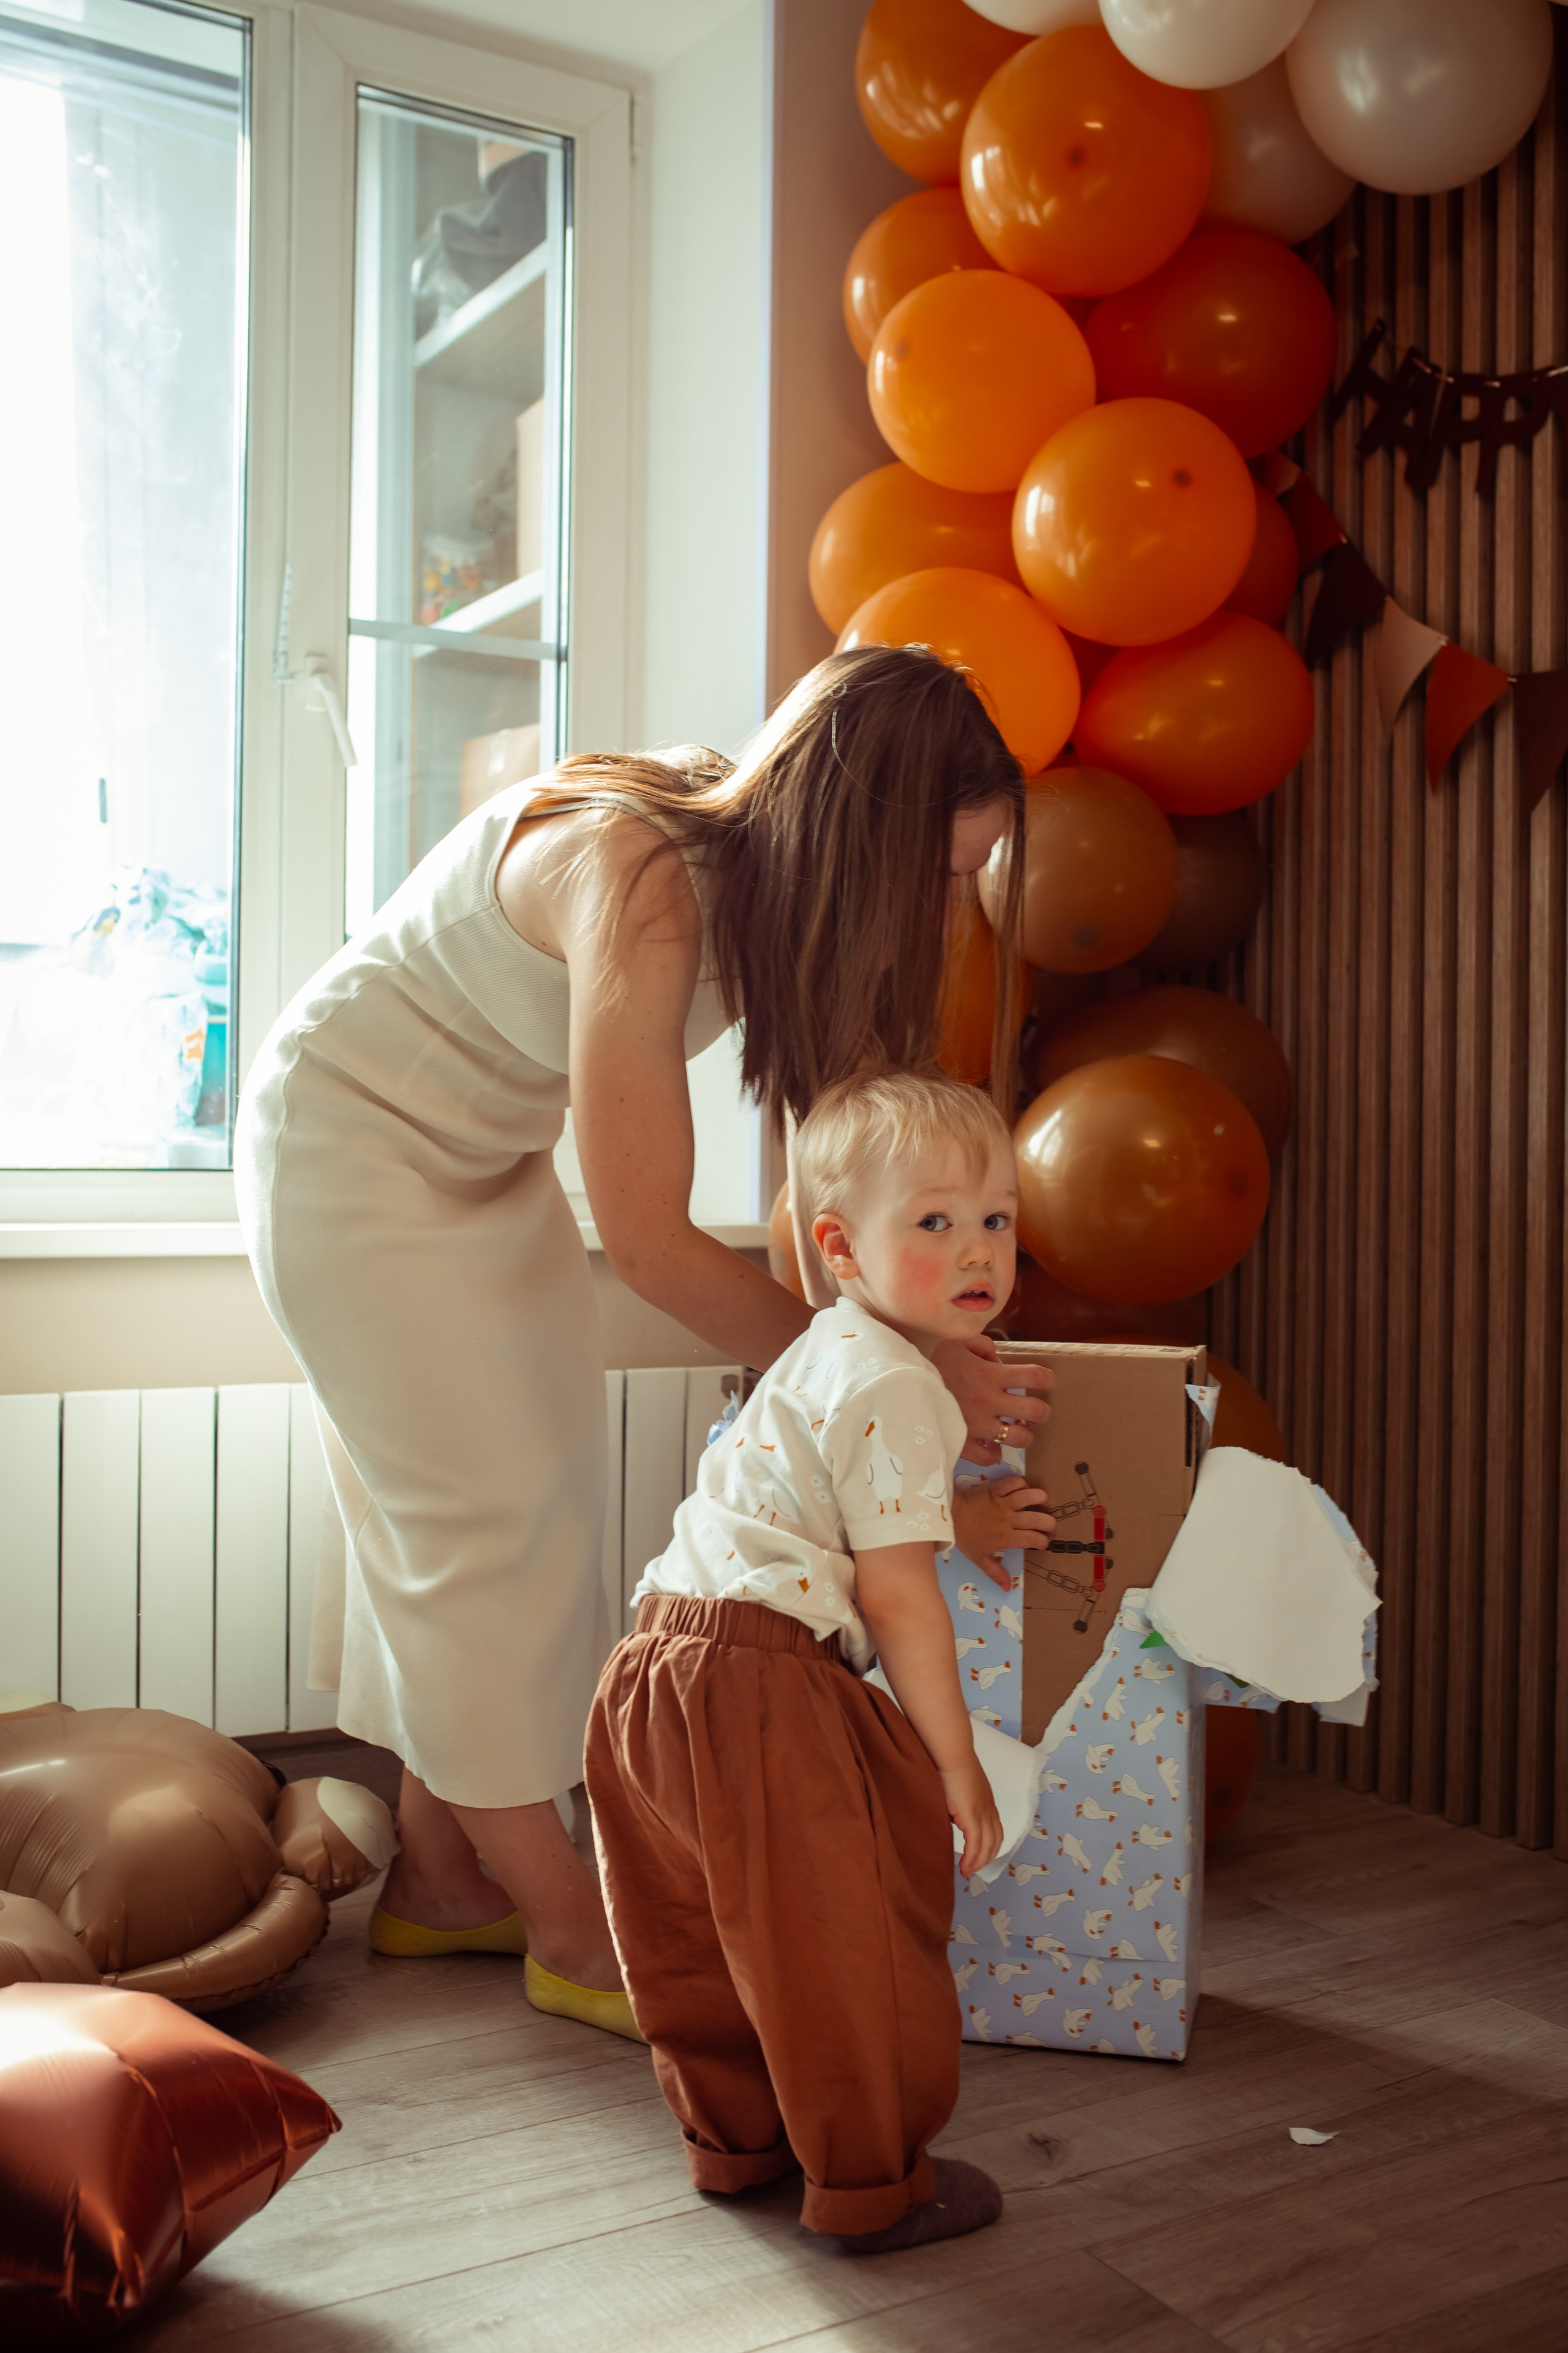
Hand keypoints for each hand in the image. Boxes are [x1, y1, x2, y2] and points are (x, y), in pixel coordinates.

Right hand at [931, 1336, 1052, 1465]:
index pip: (1034, 1376)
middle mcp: (990, 1402)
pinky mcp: (964, 1443)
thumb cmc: (928, 1362)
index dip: (1047, 1378)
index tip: (1046, 1381)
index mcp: (990, 1375)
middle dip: (1042, 1411)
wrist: (900, 1387)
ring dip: (1023, 1435)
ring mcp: (978, 1426)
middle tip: (1035, 1411)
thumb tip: (996, 1358)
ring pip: (1020, 1439)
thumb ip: (981, 1345)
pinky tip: (990, 1446)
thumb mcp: (955, 1342)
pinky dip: (994, 1453)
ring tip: (1015, 1430)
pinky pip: (990, 1457)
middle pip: (1037, 1411)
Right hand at [941, 1755, 1002, 1880]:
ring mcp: (983, 1813)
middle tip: (972, 1871)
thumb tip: (950, 1820)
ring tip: (967, 1872)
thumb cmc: (949, 1768)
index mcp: (987, 1804)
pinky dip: (972, 1858)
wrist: (951, 1755)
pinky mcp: (973, 1815)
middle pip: (995, 1841)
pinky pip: (976, 1844)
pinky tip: (965, 1867)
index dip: (988, 1848)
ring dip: (979, 1862)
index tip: (978, 1859)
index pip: (995, 1831)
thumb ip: (958, 1807)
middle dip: (985, 1859)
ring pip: (987, 1846)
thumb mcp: (957, 1792)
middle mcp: (989, 1810)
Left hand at [951, 1477, 1056, 1590]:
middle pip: (1039, 1519)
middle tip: (1049, 1525)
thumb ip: (995, 1573)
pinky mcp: (996, 1488)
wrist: (949, 1515)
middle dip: (1050, 1523)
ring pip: (1031, 1496)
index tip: (1042, 1542)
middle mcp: (1009, 1520)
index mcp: (1007, 1538)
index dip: (1043, 1542)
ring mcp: (1003, 1502)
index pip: (1034, 1539)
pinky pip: (1015, 1482)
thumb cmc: (964, 1537)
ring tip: (1042, 1503)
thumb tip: (1008, 1588)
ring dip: (1041, 1498)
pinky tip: (1022, 1489)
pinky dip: (1022, 1483)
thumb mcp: (979, 1559)